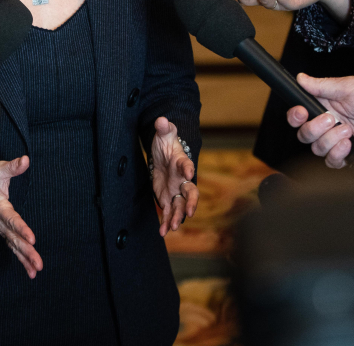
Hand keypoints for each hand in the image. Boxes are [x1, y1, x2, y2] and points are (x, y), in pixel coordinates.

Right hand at [0, 156, 41, 277]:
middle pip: (14, 239)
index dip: (21, 229)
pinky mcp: (1, 231)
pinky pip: (11, 246)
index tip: (32, 239)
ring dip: (24, 258)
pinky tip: (29, 268)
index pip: (11, 219)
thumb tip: (26, 160)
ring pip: (13, 245)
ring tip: (35, 271)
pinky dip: (20, 258)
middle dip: (26, 252)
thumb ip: (12, 166)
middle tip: (38, 263)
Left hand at [150, 117, 197, 235]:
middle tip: (190, 212)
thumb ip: (164, 128)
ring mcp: (176, 190)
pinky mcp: (168, 198)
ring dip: (178, 217)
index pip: (187, 165)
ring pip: (181, 206)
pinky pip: (169, 212)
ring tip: (173, 227)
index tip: (189, 173)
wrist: (165, 154)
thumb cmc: (167, 143)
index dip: (188, 169)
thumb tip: (161, 120)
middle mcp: (183, 179)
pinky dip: (167, 222)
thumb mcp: (164, 134)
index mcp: (182, 162)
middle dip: (191, 202)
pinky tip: (163, 232)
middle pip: (191, 192)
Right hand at [285, 74, 353, 167]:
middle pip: (304, 134)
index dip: (295, 116)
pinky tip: (349, 144)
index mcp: (325, 105)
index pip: (300, 115)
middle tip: (333, 120)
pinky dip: (338, 154)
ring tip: (348, 131)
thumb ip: (322, 85)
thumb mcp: (349, 87)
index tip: (301, 113)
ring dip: (330, 140)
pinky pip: (332, 161)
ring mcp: (337, 140)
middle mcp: (328, 124)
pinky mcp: (348, 154)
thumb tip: (301, 78)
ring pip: (317, 149)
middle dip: (315, 129)